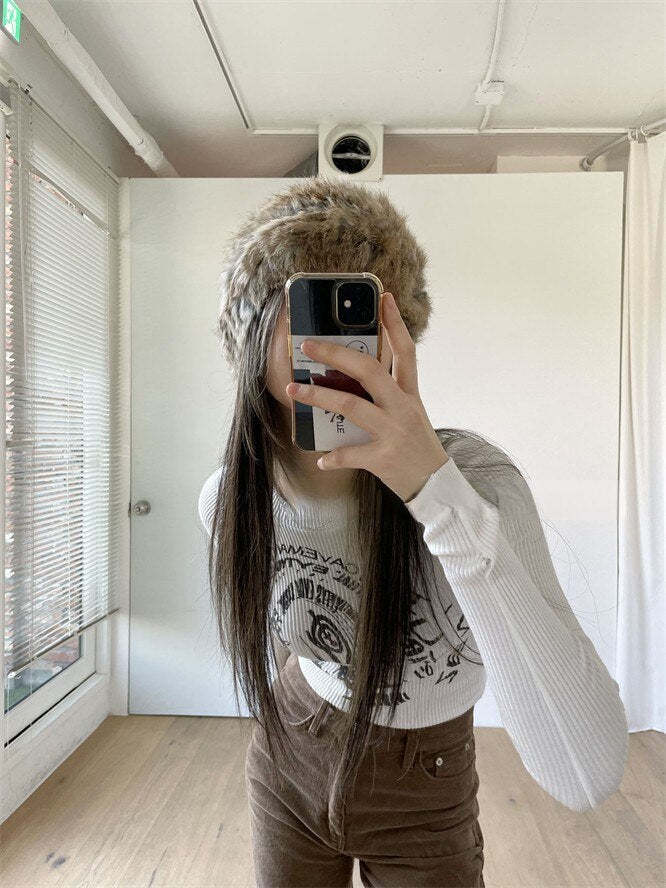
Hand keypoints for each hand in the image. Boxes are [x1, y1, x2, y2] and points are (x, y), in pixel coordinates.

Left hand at [285, 291, 448, 502]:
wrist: (435, 485)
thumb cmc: (416, 445)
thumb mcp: (410, 412)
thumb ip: (388, 392)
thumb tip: (353, 373)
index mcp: (409, 393)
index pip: (406, 351)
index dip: (395, 324)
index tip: (384, 298)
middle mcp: (402, 407)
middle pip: (370, 371)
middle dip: (336, 354)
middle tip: (308, 344)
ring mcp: (393, 432)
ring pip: (350, 406)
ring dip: (317, 398)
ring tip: (293, 391)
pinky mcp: (384, 458)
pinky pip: (351, 454)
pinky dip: (334, 456)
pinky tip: (322, 458)